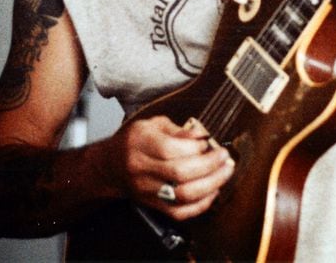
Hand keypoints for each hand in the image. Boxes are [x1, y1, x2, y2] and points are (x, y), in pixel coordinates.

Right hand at [110, 115, 234, 220]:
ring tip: (225, 172)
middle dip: (210, 165)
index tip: (210, 142)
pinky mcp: (154, 205)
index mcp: (140, 143)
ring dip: (211, 184)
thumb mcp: (153, 124)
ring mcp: (147, 190)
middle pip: (180, 173)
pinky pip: (180, 212)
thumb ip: (178, 130)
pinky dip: (201, 204)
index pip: (170, 149)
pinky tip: (213, 190)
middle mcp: (142, 168)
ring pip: (182, 195)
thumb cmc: (135, 142)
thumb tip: (201, 136)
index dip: (195, 147)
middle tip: (224, 157)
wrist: (111, 166)